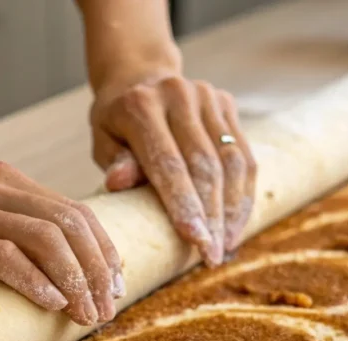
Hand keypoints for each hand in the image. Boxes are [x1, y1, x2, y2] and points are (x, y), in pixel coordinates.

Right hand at [0, 162, 123, 325]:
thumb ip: (4, 226)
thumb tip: (53, 273)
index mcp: (3, 179)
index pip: (74, 210)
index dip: (103, 251)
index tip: (115, 286)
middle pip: (69, 224)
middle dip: (98, 271)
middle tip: (106, 310)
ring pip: (44, 239)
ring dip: (74, 281)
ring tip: (85, 315)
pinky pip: (0, 256)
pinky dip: (33, 281)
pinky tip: (49, 304)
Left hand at [89, 71, 256, 265]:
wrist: (140, 76)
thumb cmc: (116, 122)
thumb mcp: (103, 140)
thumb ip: (115, 162)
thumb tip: (117, 183)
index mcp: (141, 105)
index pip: (167, 163)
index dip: (184, 205)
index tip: (197, 242)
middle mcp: (178, 95)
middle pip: (204, 165)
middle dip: (212, 216)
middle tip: (212, 257)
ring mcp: (207, 97)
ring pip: (231, 162)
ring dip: (232, 210)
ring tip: (226, 246)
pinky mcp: (227, 104)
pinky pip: (244, 155)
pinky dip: (242, 194)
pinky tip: (236, 223)